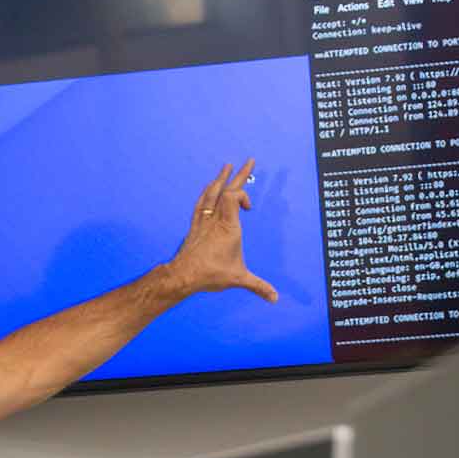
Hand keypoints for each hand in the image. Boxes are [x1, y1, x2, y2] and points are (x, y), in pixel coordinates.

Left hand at [165, 159, 278, 302]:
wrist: (183, 275)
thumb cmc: (210, 274)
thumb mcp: (239, 279)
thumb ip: (258, 286)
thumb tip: (275, 297)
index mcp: (229, 227)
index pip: (234, 197)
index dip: (243, 195)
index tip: (249, 207)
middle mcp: (216, 219)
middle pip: (227, 190)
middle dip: (239, 175)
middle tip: (249, 160)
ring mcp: (204, 220)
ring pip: (212, 193)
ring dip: (220, 178)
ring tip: (226, 167)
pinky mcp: (195, 225)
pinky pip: (201, 202)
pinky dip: (206, 192)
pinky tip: (209, 187)